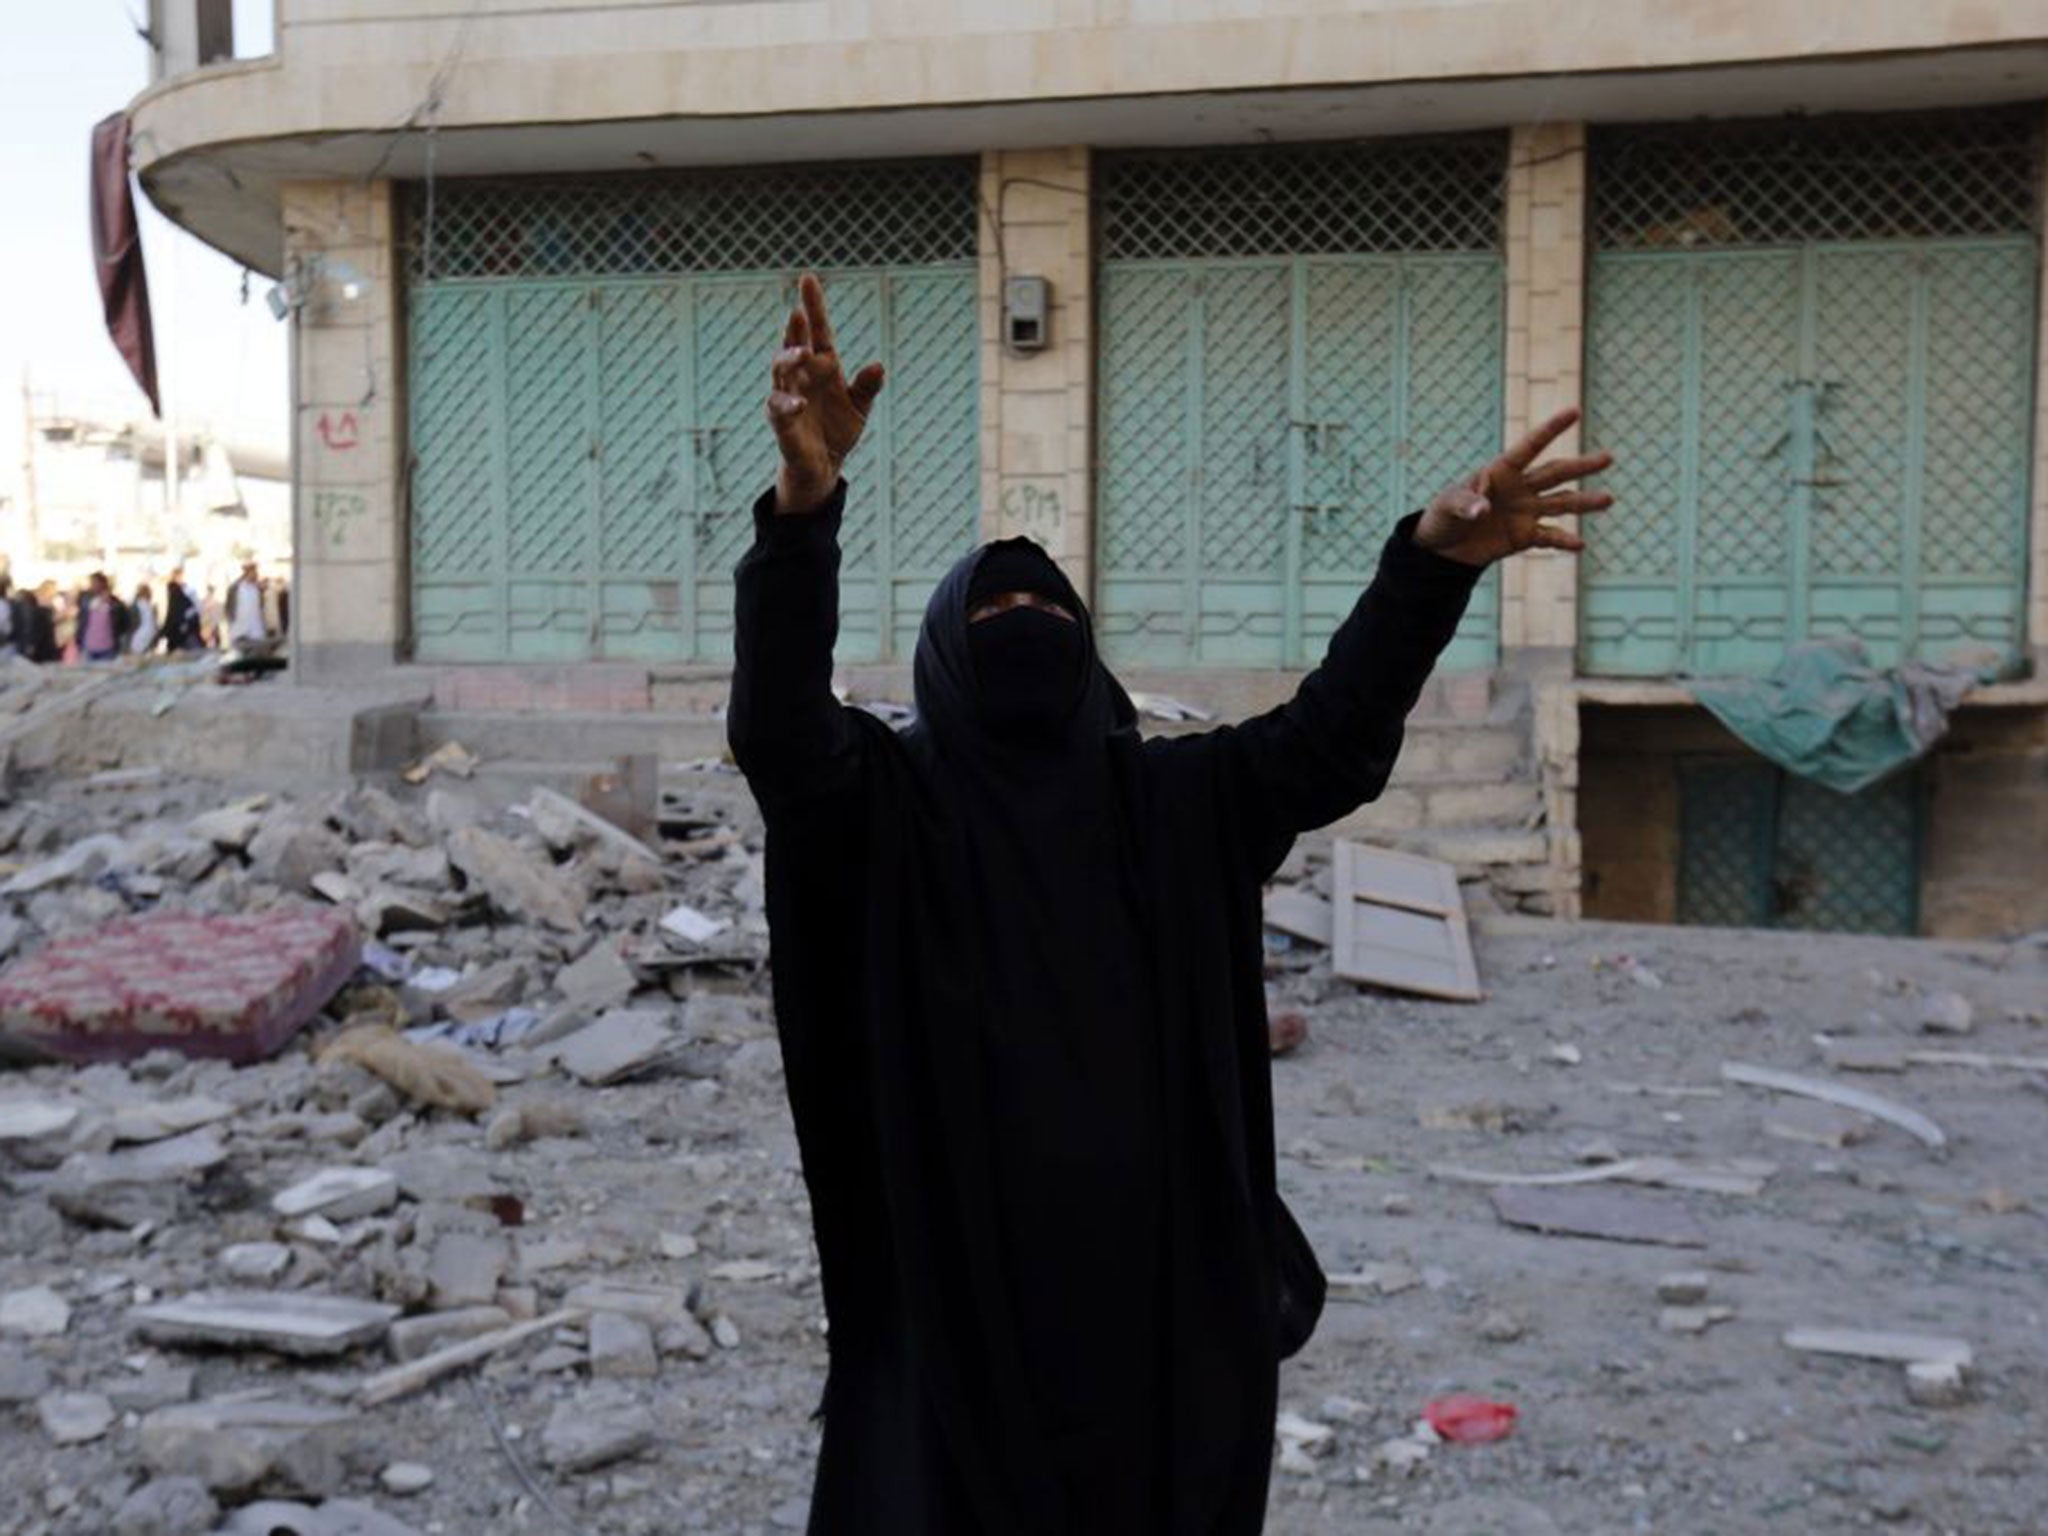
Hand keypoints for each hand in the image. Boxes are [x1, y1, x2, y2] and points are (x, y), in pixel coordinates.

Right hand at [766, 273, 885, 515]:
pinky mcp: (781, 421)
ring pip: (781, 370)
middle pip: (794, 344)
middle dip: (795, 329)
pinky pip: (779, 407)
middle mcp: (802, 375)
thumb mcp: (860, 407)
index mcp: (823, 365)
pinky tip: (802, 403)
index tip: (808, 278)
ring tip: (802, 353)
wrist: (824, 464)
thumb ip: (868, 387)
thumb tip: (878, 366)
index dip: (813, 305)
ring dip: (789, 359)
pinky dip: (789, 404)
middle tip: (798, 313)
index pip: (818, 330)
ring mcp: (788, 395)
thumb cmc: (839, 428)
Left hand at [1414, 407, 1614, 566]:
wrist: (1443, 548)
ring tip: (1609, 499)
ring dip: (1584, 502)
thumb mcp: (1445, 508)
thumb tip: (1482, 510)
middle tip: (1608, 457)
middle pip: (1555, 473)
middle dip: (1581, 466)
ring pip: (1561, 503)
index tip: (1574, 412)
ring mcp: (1526, 511)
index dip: (1551, 430)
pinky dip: (1563, 541)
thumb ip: (1463, 505)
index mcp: (1500, 471)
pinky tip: (1579, 544)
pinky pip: (1549, 537)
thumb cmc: (1442, 517)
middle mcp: (1519, 488)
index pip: (1530, 447)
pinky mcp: (1525, 536)